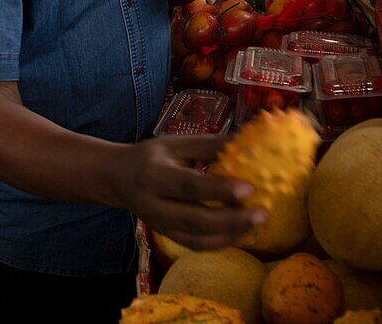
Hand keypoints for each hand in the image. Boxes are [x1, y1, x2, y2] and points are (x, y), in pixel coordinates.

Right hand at [112, 135, 264, 249]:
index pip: (189, 186)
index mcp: (154, 175)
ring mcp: (159, 225)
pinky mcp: (166, 236)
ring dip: (230, 234)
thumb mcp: (177, 144)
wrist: (118, 179)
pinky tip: (241, 231)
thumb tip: (249, 135)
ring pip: (197, 238)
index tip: (250, 188)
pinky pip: (196, 245)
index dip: (219, 189)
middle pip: (195, 219)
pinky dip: (220, 242)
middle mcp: (154, 204)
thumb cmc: (153, 156)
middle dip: (232, 219)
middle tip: (263, 214)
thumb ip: (211, 144)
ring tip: (257, 223)